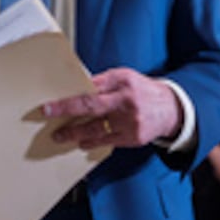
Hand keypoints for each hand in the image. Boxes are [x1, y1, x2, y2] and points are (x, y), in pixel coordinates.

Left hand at [43, 68, 183, 149]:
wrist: (170, 109)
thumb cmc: (143, 90)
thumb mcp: (125, 77)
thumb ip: (103, 82)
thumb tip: (79, 87)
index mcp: (122, 82)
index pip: (91, 89)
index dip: (69, 97)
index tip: (50, 104)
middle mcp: (126, 101)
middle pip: (91, 108)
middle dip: (67, 113)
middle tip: (49, 116)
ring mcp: (130, 122)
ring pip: (96, 130)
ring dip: (75, 133)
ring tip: (61, 135)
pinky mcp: (132, 138)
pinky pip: (107, 141)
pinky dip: (92, 142)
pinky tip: (82, 142)